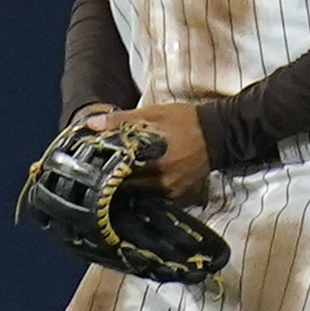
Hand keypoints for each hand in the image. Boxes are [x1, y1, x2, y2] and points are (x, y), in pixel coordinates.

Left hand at [96, 103, 211, 200]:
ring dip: (127, 184)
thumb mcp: (152, 114)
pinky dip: (143, 188)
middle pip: (124, 186)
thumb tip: (91, 124)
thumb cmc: (184, 121)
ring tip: (117, 173)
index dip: (101, 168)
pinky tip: (138, 178)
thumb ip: (120, 120)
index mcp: (150, 159)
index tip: (91, 164)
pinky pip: (152, 196)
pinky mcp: (176, 195)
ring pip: (137, 193)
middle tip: (100, 169)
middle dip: (111, 178)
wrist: (219, 133)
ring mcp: (168, 190)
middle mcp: (159, 180)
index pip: (115, 172)